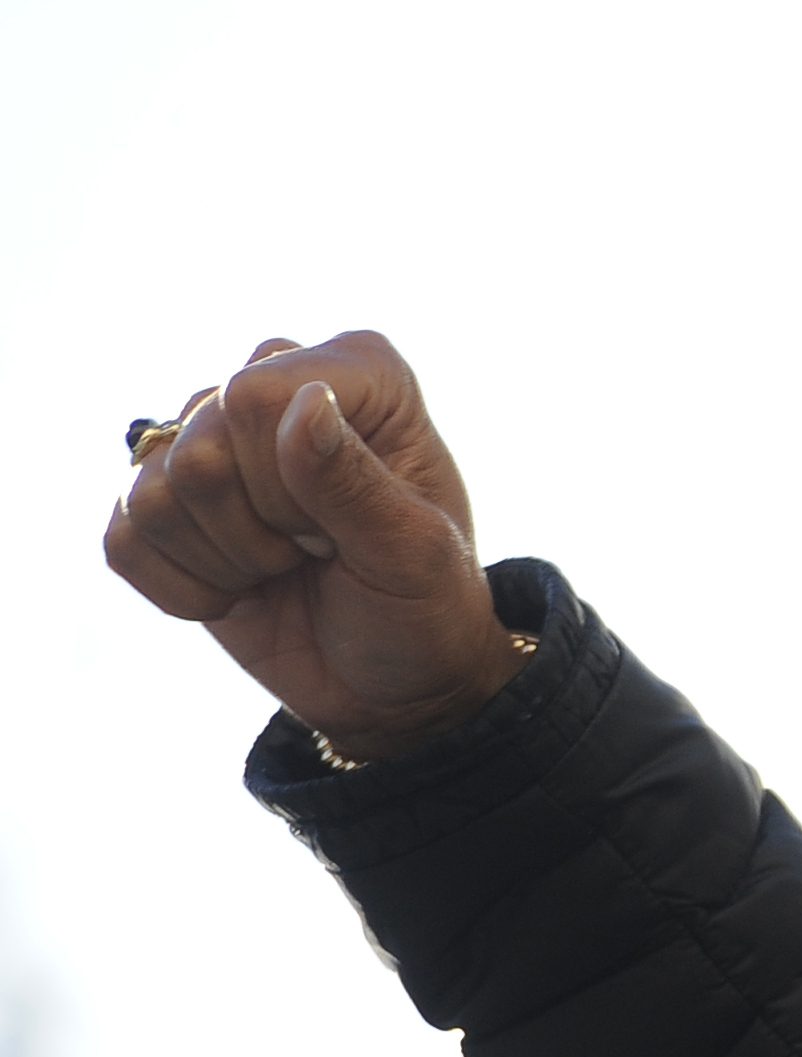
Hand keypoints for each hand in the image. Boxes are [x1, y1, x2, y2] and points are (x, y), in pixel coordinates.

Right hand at [104, 332, 520, 761]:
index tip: (342, 528)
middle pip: (198, 449)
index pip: (253, 396)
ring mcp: (210, 437)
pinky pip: (123, 540)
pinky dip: (184, 589)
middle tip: (318, 552)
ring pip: (152, 494)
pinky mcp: (162, 500)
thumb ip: (354, 482)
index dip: (284, 485)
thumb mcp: (413, 554)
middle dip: (259, 529)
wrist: (394, 681)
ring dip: (226, 561)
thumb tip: (305, 400)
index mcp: (360, 375)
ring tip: (285, 567)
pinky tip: (240, 591)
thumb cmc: (424, 608)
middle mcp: (276, 385)